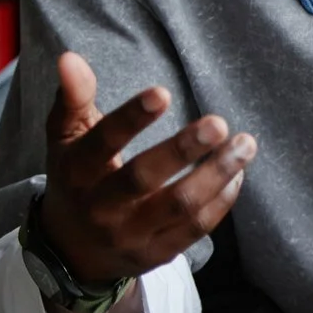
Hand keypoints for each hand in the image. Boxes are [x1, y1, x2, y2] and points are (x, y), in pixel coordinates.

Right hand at [35, 51, 255, 285]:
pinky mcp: (156, 255)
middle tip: (218, 122)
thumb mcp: (67, 139)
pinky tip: (236, 174)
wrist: (73, 251)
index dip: (130, 119)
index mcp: (77, 172)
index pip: (102, 143)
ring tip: (245, 144)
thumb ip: (73, 98)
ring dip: (216, 174)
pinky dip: (221, 201)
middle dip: (182, 150)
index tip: (162, 93)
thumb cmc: (78, 179)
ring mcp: (130, 235)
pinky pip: (195, 229)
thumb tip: (69, 57)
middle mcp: (101, 207)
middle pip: (142, 179)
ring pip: (179, 207)